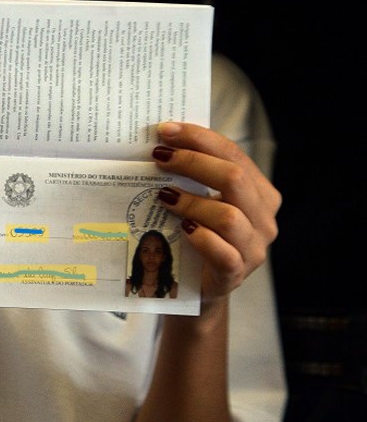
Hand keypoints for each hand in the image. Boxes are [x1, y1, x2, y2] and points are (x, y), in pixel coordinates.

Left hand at [151, 122, 280, 300]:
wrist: (194, 290)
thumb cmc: (194, 239)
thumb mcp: (198, 204)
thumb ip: (193, 178)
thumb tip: (161, 144)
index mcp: (259, 193)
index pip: (234, 155)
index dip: (200, 139)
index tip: (166, 131)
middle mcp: (264, 219)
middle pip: (234, 179)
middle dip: (193, 162)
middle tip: (158, 157)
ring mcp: (254, 249)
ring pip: (228, 216)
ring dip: (192, 201)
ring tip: (163, 196)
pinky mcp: (236, 274)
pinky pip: (224, 253)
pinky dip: (201, 238)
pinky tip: (181, 229)